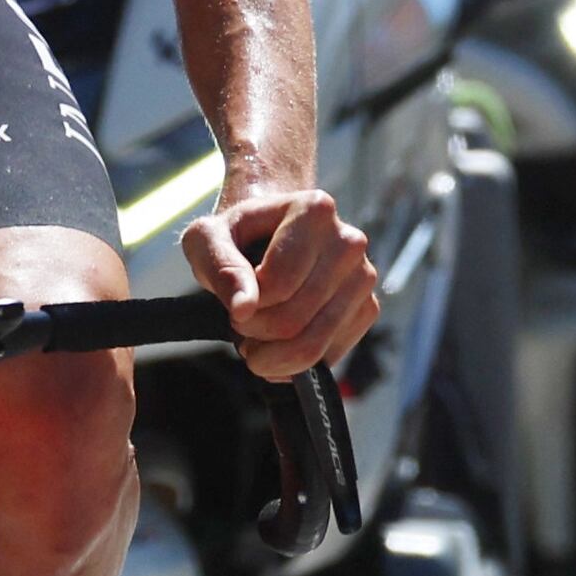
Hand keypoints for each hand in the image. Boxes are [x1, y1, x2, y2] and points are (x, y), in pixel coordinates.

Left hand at [185, 186, 380, 380]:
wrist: (269, 235)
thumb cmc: (236, 235)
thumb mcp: (208, 239)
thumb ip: (221, 267)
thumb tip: (244, 310)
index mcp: (314, 210)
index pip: (277, 284)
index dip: (243, 306)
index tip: (234, 300)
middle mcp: (349, 241)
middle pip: (293, 319)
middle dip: (255, 334)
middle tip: (241, 324)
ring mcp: (363, 276)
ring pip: (313, 345)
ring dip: (273, 356)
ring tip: (254, 341)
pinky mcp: (368, 308)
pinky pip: (330, 356)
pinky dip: (296, 365)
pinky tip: (278, 348)